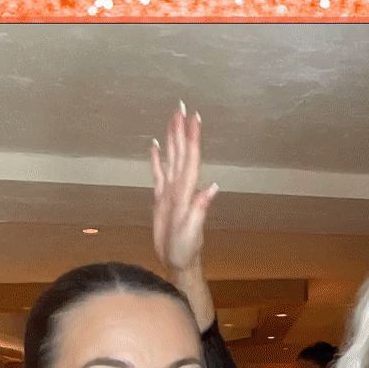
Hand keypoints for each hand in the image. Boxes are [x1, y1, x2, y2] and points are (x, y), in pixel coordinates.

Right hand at [151, 106, 218, 276]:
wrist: (178, 261)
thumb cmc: (185, 250)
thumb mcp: (192, 231)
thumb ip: (200, 209)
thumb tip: (212, 187)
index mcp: (187, 192)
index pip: (190, 159)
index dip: (192, 138)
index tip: (193, 118)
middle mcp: (180, 188)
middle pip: (180, 153)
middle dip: (181, 129)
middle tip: (181, 106)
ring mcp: (171, 192)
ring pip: (171, 158)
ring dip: (172, 138)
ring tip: (172, 118)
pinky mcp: (161, 199)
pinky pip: (158, 174)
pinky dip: (157, 159)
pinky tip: (156, 146)